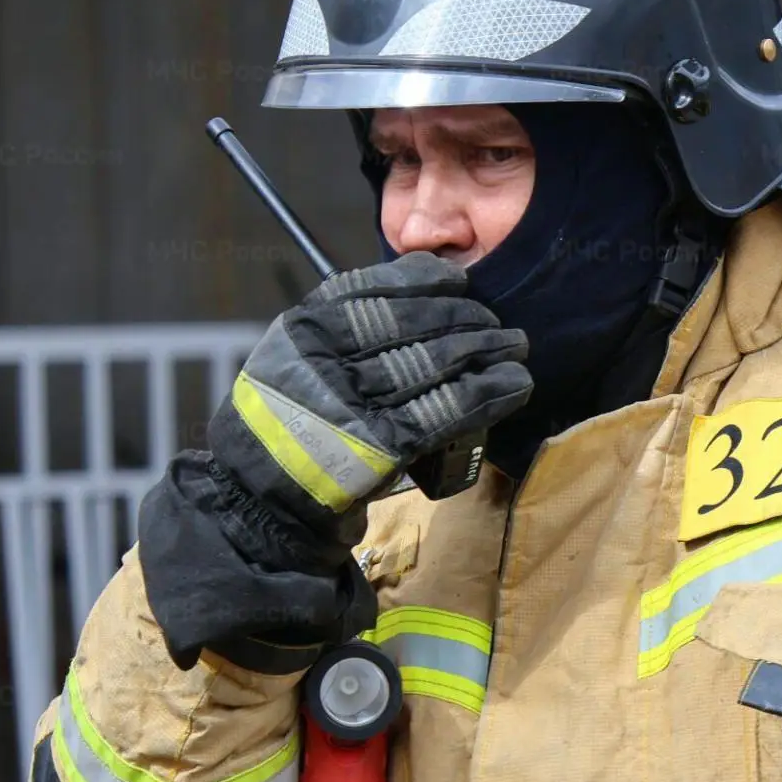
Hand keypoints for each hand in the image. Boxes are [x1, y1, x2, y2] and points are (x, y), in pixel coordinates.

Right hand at [209, 251, 533, 526]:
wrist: (266, 500)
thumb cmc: (290, 421)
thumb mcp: (297, 359)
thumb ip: (342, 326)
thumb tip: (421, 289)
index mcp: (304, 330)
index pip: (373, 290)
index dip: (423, 283)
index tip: (459, 281)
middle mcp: (326, 361)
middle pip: (410, 325)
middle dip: (463, 319)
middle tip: (497, 321)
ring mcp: (352, 404)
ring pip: (432, 365)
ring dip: (484, 352)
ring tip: (515, 347)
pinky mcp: (380, 448)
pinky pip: (442, 413)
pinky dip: (484, 395)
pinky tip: (514, 384)